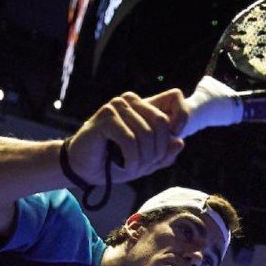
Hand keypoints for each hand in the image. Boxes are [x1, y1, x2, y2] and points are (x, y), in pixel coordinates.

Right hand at [66, 91, 187, 184]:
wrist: (84, 169)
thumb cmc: (114, 163)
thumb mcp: (146, 161)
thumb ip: (164, 153)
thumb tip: (180, 142)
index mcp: (143, 105)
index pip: (175, 97)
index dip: (181, 120)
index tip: (170, 144)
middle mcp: (130, 100)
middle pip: (162, 123)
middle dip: (157, 151)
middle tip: (145, 167)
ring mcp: (117, 106)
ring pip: (146, 134)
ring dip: (143, 159)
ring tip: (133, 169)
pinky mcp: (106, 116)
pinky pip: (130, 140)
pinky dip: (131, 159)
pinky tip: (125, 166)